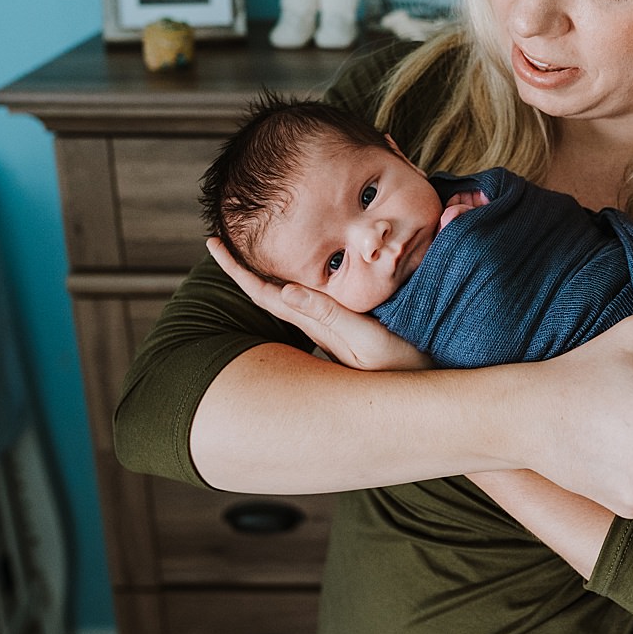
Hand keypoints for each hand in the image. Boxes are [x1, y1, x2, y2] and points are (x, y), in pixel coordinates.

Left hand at [206, 237, 429, 372]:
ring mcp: (326, 329)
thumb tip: (285, 290)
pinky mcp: (342, 329)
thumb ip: (328, 316)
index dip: (236, 268)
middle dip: (239, 268)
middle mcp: (314, 325)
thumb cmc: (398, 367)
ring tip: (243, 254)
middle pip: (265, 292)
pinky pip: (304, 301)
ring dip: (260, 276)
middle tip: (216, 240)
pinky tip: (290, 279)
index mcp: (314, 323)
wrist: (420, 393)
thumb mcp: (364, 340)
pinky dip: (288, 284)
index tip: (211, 242)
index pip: (263, 292)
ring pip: (282, 297)